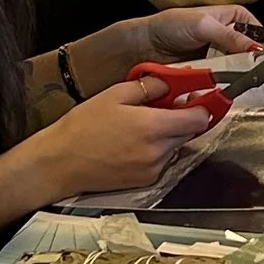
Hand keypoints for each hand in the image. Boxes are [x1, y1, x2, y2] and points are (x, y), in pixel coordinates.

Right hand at [35, 79, 221, 200]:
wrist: (61, 163)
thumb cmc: (83, 127)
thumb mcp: (114, 95)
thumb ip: (149, 87)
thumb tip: (172, 82)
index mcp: (153, 127)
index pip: (199, 118)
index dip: (202, 105)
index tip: (197, 96)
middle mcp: (159, 151)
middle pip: (190, 132)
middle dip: (183, 117)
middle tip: (164, 106)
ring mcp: (154, 169)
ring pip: (176, 146)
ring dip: (168, 134)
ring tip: (141, 125)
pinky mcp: (147, 181)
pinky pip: (163, 161)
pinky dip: (157, 150)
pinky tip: (134, 143)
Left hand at [80, 8, 260, 85]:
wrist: (141, 47)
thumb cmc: (169, 26)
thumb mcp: (202, 24)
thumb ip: (230, 36)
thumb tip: (257, 49)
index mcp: (231, 18)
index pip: (257, 31)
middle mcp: (227, 39)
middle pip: (249, 55)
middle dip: (252, 67)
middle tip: (258, 78)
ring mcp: (217, 60)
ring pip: (237, 73)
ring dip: (237, 80)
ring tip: (240, 88)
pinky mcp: (207, 77)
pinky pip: (221, 85)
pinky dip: (222, 90)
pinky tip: (223, 94)